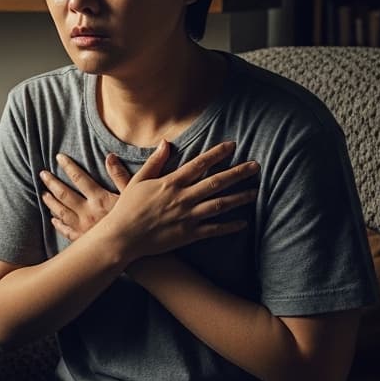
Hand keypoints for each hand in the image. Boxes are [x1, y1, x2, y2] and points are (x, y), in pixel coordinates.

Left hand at [39, 152, 132, 241]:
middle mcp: (88, 213)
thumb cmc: (137, 221)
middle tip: (42, 174)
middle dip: (52, 183)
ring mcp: (83, 228)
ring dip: (51, 202)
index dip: (68, 166)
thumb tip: (110, 157)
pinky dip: (58, 224)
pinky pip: (66, 231)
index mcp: (99, 199)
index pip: (79, 178)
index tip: (59, 157)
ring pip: (61, 212)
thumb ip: (121, 176)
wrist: (135, 250)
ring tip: (43, 194)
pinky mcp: (83, 241)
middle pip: (64, 195)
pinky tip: (53, 220)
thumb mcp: (133, 195)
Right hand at [98, 140, 259, 260]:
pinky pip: (214, 229)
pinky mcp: (188, 234)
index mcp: (171, 183)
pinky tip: (243, 223)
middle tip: (256, 166)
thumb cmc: (127, 208)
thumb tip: (165, 143)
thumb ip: (155, 162)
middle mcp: (183, 198)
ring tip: (256, 192)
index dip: (217, 154)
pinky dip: (229, 227)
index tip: (232, 145)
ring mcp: (188, 216)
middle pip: (216, 182)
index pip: (199, 164)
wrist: (123, 237)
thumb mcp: (138, 181)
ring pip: (220, 205)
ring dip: (240, 198)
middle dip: (238, 173)